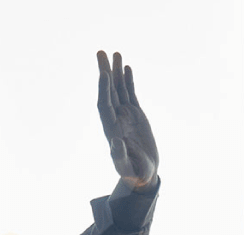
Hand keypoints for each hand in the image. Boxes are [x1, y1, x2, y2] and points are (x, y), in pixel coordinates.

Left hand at [96, 50, 159, 190]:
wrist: (143, 174)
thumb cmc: (135, 174)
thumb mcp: (128, 168)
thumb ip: (120, 157)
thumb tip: (114, 142)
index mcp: (111, 129)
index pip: (104, 105)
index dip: (103, 89)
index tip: (103, 73)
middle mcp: (115, 119)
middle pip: (108, 91)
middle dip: (105, 72)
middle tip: (100, 52)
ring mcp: (125, 115)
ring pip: (119, 89)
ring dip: (116, 72)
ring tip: (115, 53)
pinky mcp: (135, 115)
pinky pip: (130, 94)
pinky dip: (128, 80)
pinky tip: (126, 67)